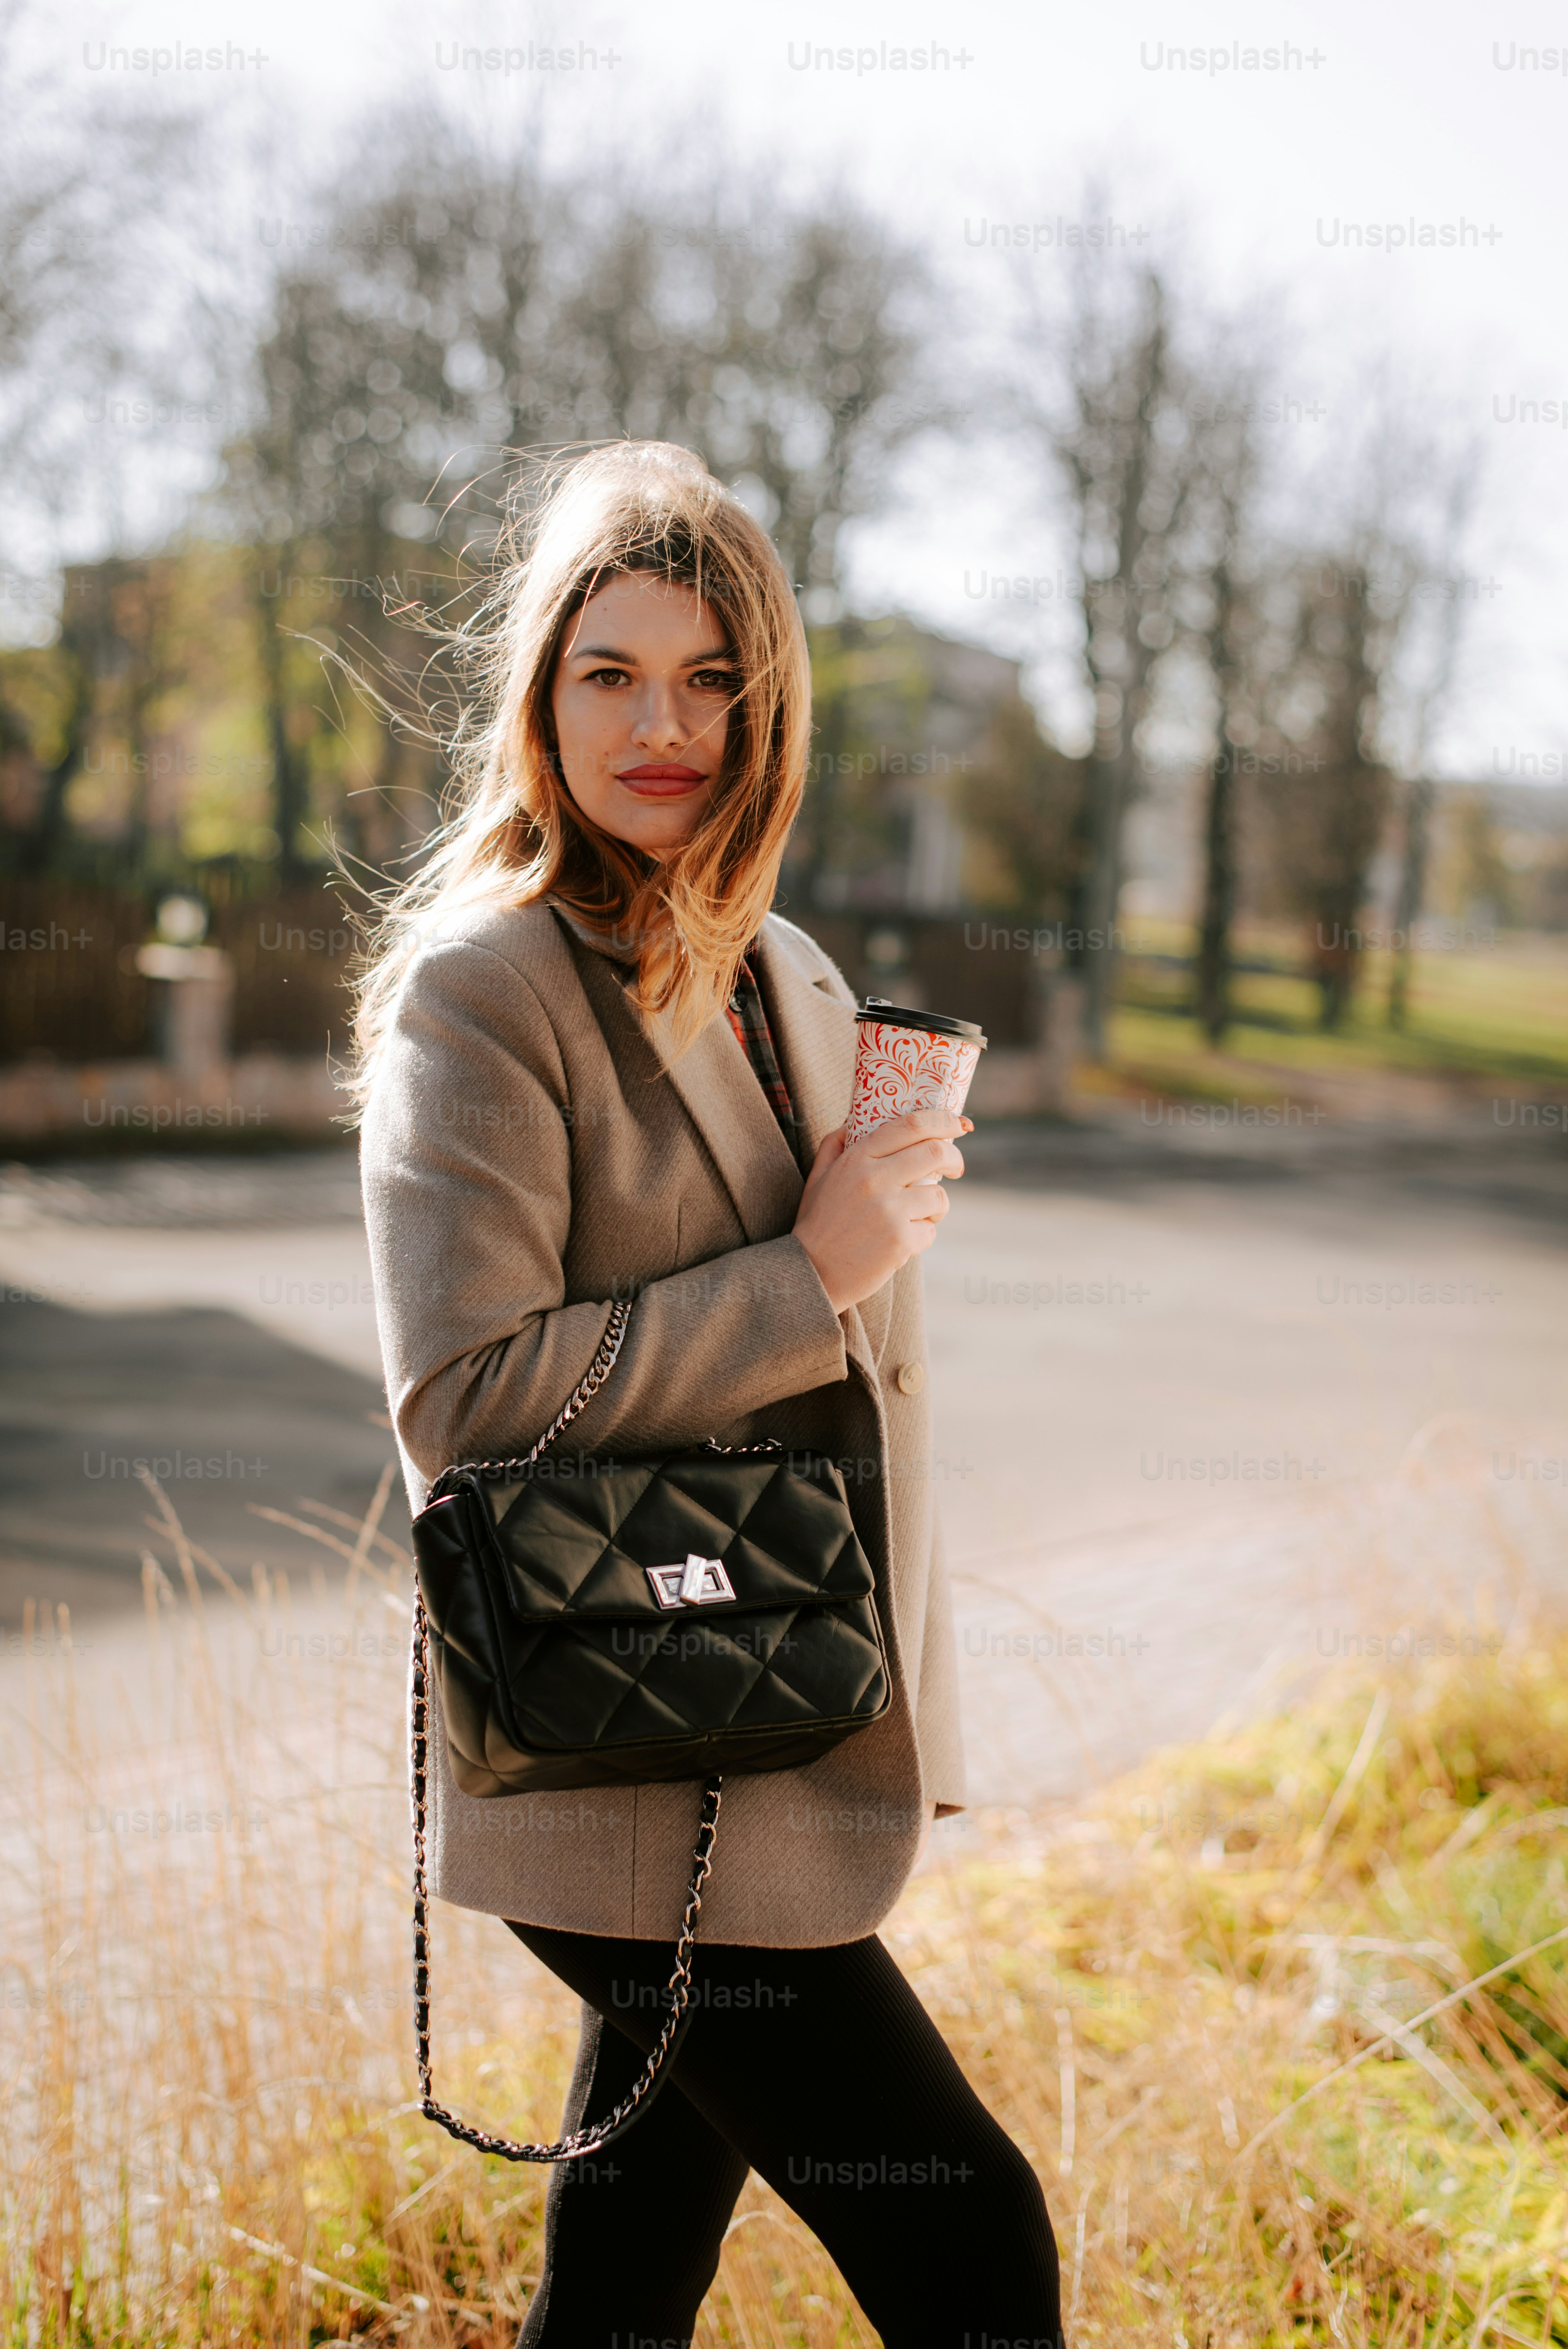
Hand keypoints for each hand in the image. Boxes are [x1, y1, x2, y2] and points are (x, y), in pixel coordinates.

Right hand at [792, 1105, 970, 1315]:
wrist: (810, 1273)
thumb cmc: (817, 1223)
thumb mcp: (818, 1176)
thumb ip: (835, 1143)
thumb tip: (856, 1120)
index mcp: (856, 1159)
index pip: (910, 1125)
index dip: (943, 1120)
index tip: (958, 1125)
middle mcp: (874, 1180)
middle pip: (935, 1153)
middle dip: (954, 1159)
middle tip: (955, 1168)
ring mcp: (889, 1211)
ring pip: (939, 1196)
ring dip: (937, 1206)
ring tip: (919, 1215)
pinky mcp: (901, 1241)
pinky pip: (931, 1230)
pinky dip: (922, 1235)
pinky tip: (902, 1241)